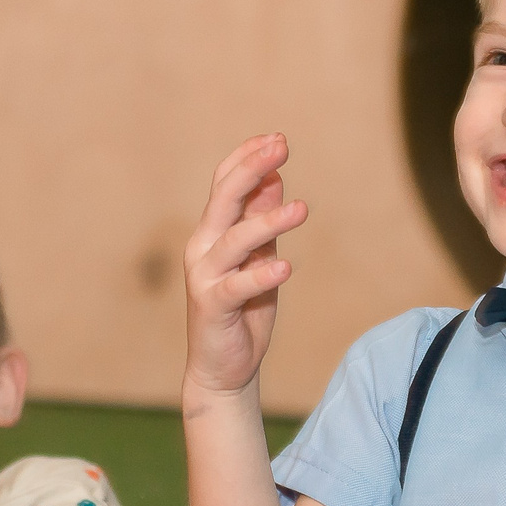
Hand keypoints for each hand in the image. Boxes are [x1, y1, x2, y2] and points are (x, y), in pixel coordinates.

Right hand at [182, 134, 307, 400]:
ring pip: (234, 239)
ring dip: (267, 221)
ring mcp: (204, 276)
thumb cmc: (244, 309)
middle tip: (282, 147)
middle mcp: (203, 247)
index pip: (225, 183)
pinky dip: (261, 275)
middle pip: (224, 198)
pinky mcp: (212, 306)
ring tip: (302, 209)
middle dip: (252, 169)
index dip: (248, 158)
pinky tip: (285, 267)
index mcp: (213, 231)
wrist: (223, 366)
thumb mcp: (259, 257)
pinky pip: (237, 286)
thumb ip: (262, 220)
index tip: (276, 138)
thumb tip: (275, 178)